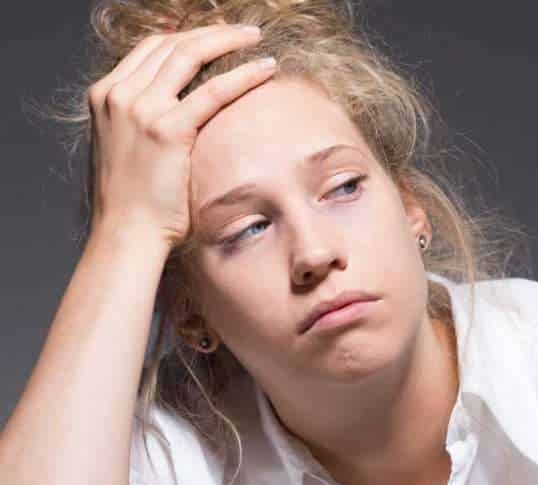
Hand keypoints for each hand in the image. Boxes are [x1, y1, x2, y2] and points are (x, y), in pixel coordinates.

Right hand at [87, 21, 275, 249]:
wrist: (125, 232)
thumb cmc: (133, 200)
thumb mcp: (127, 147)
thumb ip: (143, 120)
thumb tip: (179, 110)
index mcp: (105, 94)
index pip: (150, 48)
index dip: (187, 36)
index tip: (216, 35)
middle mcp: (118, 94)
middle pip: (170, 44)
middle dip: (211, 32)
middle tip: (244, 32)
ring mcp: (140, 109)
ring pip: (190, 55)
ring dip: (228, 40)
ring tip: (256, 39)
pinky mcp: (167, 130)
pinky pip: (213, 91)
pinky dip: (243, 75)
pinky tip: (266, 68)